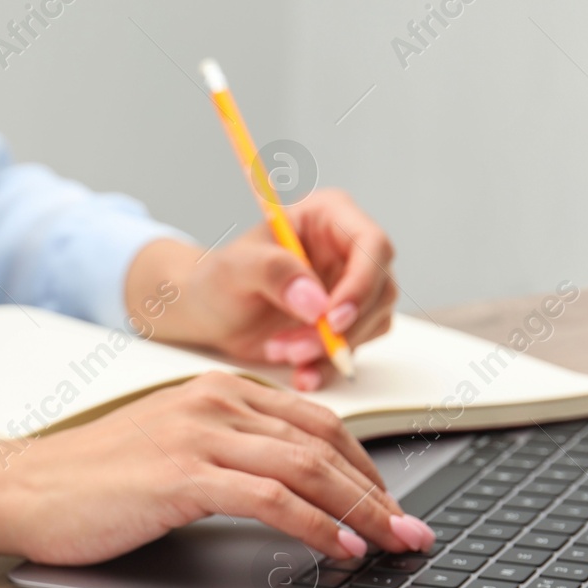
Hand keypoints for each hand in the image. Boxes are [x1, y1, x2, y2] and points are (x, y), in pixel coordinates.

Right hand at [0, 372, 435, 567]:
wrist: (23, 487)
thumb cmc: (91, 480)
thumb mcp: (171, 450)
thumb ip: (229, 455)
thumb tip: (294, 495)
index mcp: (216, 390)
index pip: (315, 421)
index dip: (364, 466)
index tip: (391, 504)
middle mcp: (214, 401)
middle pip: (324, 442)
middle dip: (378, 492)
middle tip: (412, 531)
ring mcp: (199, 434)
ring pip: (307, 467)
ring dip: (361, 511)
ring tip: (392, 544)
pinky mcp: (182, 474)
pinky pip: (270, 497)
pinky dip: (314, 525)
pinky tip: (338, 549)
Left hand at [125, 187, 398, 390]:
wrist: (209, 312)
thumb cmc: (218, 278)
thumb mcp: (234, 268)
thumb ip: (273, 273)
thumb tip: (316, 302)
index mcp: (328, 215)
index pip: (371, 244)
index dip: (362, 283)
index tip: (332, 319)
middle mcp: (347, 248)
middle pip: (378, 288)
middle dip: (341, 327)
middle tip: (297, 348)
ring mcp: (351, 286)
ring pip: (371, 321)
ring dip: (331, 348)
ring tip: (281, 352)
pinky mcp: (347, 320)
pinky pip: (355, 347)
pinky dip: (329, 364)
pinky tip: (300, 372)